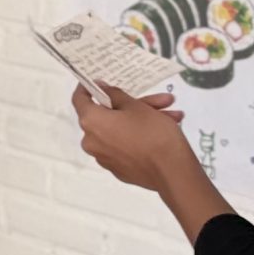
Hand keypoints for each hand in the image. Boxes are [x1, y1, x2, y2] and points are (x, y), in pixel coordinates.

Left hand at [70, 83, 190, 192]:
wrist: (172, 173)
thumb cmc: (152, 133)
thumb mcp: (136, 106)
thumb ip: (114, 95)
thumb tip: (100, 88)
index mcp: (91, 123)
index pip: (79, 99)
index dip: (88, 87)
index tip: (100, 81)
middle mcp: (92, 142)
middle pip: (109, 116)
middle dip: (136, 105)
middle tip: (160, 101)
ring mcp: (105, 158)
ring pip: (121, 130)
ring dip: (145, 120)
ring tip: (174, 115)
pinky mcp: (120, 169)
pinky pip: (126, 145)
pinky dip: (140, 137)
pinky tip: (167, 129)